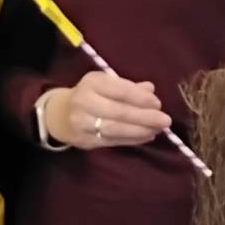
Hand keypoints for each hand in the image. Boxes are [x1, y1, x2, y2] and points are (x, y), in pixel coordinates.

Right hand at [45, 71, 170, 150]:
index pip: (119, 90)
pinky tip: (146, 137)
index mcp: (92, 83)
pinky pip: (112, 141)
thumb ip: (128, 87)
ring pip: (116, 129)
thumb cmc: (90, 95)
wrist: (60, 114)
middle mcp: (84, 102)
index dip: (140, 98)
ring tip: (157, 130)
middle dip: (145, 117)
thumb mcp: (106, 84)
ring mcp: (82, 123)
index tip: (158, 103)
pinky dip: (132, 140)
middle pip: (119, 112)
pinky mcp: (85, 140)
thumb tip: (150, 90)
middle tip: (165, 121)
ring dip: (140, 131)